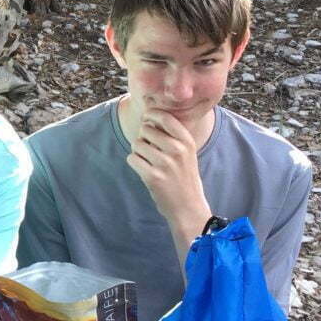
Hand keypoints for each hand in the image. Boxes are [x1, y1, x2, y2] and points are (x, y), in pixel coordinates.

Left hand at [126, 109, 210, 231]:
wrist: (188, 206)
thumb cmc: (183, 176)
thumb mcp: (187, 152)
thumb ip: (172, 135)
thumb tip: (148, 116)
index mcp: (187, 141)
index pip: (166, 117)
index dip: (151, 115)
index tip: (147, 120)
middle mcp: (178, 150)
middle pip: (146, 129)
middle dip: (142, 136)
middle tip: (148, 147)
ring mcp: (165, 163)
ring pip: (137, 143)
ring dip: (137, 151)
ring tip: (147, 160)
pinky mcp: (153, 177)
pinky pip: (132, 159)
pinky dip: (134, 162)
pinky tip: (144, 169)